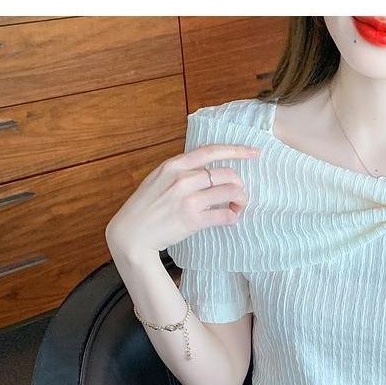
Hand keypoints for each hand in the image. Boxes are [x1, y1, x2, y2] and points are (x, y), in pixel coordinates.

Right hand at [105, 145, 255, 282]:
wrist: (131, 234)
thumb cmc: (144, 207)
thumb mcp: (158, 178)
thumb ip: (180, 169)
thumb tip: (205, 161)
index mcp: (174, 165)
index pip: (211, 151)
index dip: (237, 150)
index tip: (254, 152)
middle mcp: (182, 178)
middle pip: (227, 174)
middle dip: (239, 185)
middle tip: (238, 195)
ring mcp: (188, 199)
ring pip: (231, 192)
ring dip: (240, 201)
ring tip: (236, 207)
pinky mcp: (192, 220)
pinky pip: (225, 216)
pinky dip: (233, 217)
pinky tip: (230, 219)